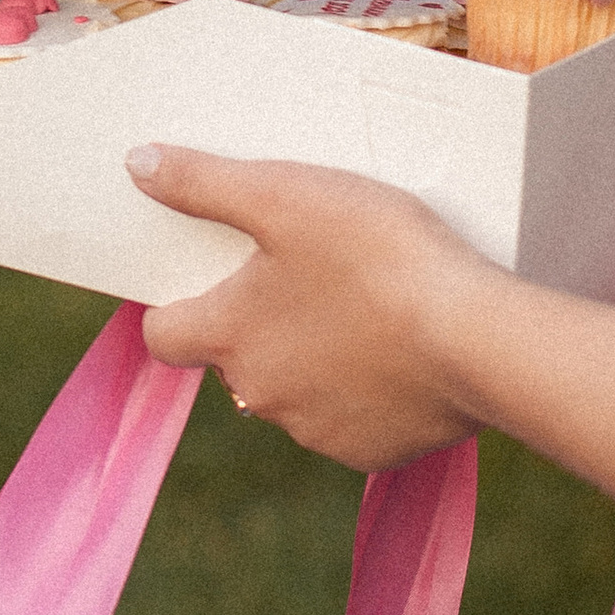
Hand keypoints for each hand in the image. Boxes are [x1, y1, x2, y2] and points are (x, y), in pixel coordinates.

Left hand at [128, 147, 482, 468]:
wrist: (476, 339)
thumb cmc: (377, 257)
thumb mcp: (286, 195)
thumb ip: (205, 183)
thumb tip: (137, 165)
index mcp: (231, 336)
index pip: (162, 335)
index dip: (173, 305)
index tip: (200, 279)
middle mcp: (261, 394)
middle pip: (234, 359)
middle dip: (256, 322)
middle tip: (301, 272)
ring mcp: (316, 430)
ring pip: (292, 389)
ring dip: (309, 356)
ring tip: (358, 304)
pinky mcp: (371, 450)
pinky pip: (348, 418)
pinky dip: (361, 389)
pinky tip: (395, 349)